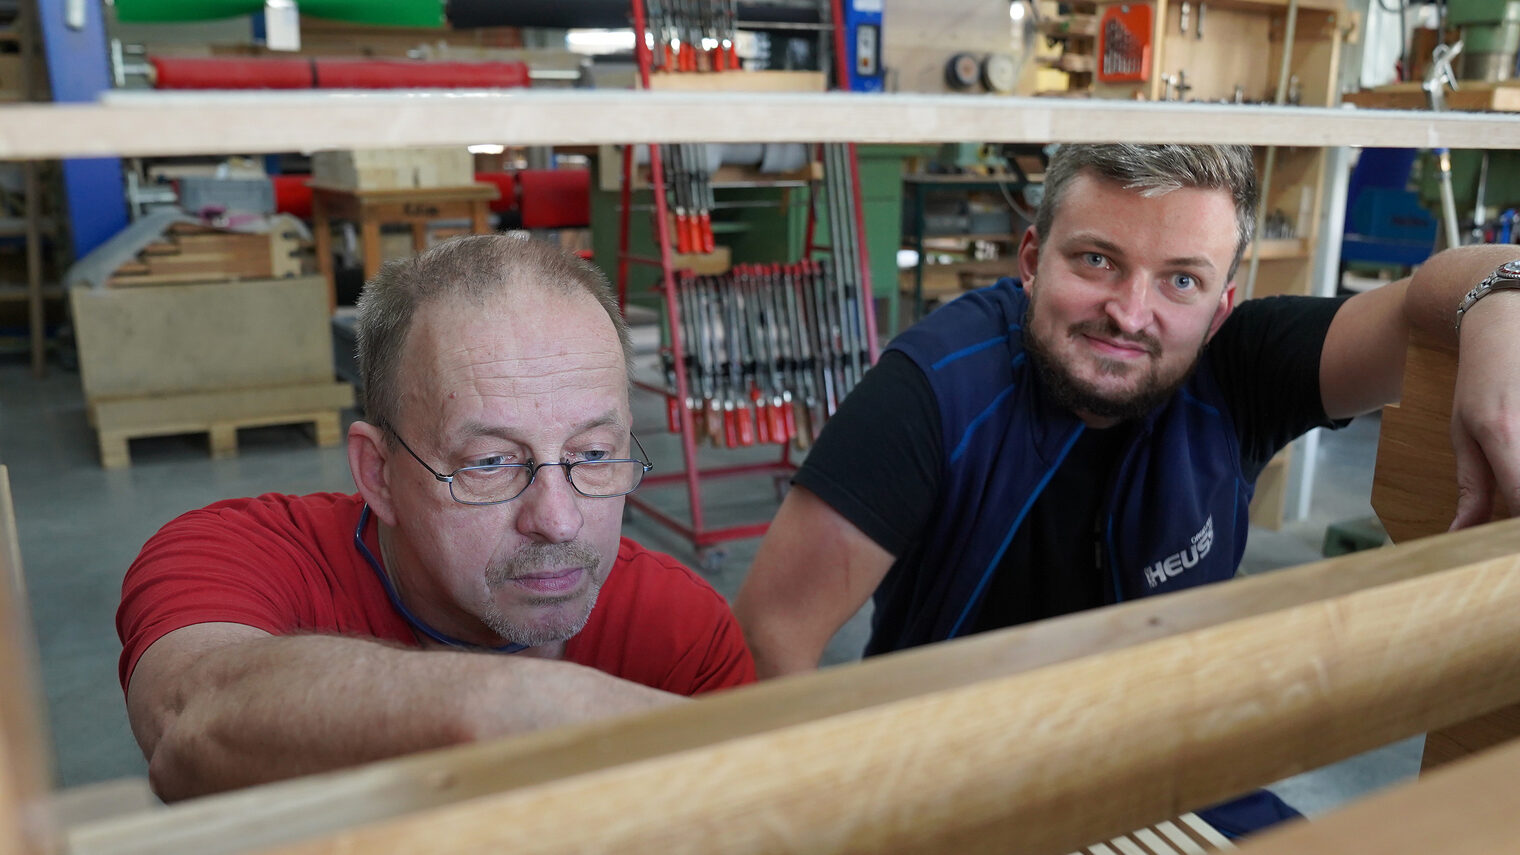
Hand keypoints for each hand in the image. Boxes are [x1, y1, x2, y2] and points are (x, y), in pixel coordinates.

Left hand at [1448, 291, 1519, 529]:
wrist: (1511, 320)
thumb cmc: (1483, 379)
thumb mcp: (1464, 430)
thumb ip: (1471, 486)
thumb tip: (1461, 535)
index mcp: (1505, 433)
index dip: (1514, 534)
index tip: (1505, 546)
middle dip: (1517, 510)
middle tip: (1503, 515)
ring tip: (1508, 462)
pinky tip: (1517, 456)